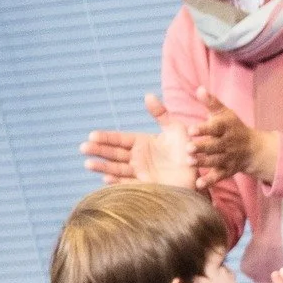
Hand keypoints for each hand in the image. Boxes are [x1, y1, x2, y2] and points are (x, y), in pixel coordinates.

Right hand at [81, 95, 207, 188]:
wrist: (199, 174)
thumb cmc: (189, 150)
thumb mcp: (176, 129)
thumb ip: (161, 114)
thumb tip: (147, 95)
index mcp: (142, 143)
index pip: (120, 139)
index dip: (106, 137)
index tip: (92, 135)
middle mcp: (138, 158)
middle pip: (114, 154)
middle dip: (98, 151)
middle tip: (83, 148)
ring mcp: (140, 173)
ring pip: (117, 169)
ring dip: (103, 167)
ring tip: (88, 164)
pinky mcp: (146, 187)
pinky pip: (129, 184)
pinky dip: (117, 183)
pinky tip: (106, 179)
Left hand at [187, 89, 276, 184]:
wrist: (254, 150)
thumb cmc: (233, 128)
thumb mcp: (225, 113)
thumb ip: (211, 103)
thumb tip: (199, 89)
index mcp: (226, 128)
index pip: (216, 127)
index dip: (204, 129)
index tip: (191, 129)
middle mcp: (228, 143)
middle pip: (215, 146)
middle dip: (202, 147)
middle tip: (187, 148)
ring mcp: (229, 158)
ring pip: (216, 161)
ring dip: (204, 162)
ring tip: (189, 162)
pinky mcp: (228, 171)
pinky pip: (219, 176)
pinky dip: (210, 181)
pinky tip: (199, 184)